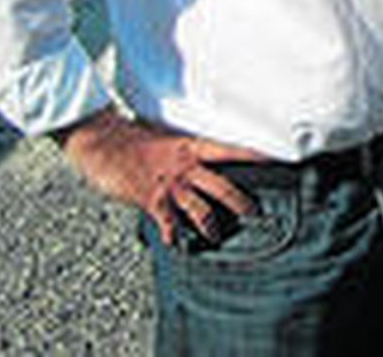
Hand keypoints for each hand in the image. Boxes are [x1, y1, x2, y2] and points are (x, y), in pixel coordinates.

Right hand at [58, 108, 265, 245]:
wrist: (103, 142)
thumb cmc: (134, 139)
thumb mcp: (166, 138)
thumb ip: (186, 150)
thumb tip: (203, 157)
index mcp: (192, 147)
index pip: (231, 150)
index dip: (256, 155)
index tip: (279, 159)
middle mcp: (185, 166)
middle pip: (223, 186)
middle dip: (240, 202)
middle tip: (256, 213)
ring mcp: (169, 184)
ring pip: (200, 209)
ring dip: (211, 225)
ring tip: (218, 236)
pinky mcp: (151, 200)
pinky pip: (169, 222)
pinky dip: (173, 235)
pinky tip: (175, 243)